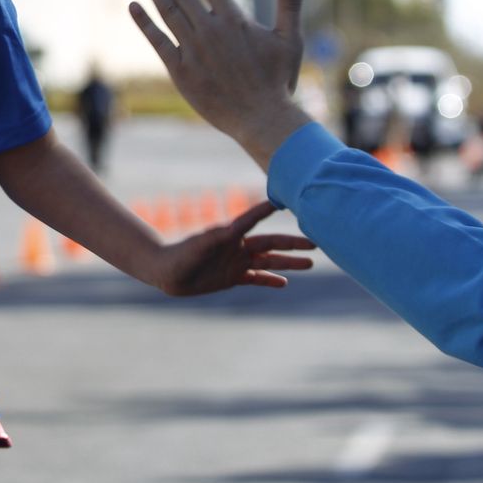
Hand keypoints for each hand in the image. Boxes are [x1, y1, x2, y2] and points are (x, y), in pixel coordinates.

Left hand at [129, 0, 312, 169]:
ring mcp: (193, 50)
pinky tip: (133, 6)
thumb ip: (289, 4)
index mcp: (235, 20)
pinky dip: (145, 23)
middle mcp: (210, 30)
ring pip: (166, 11)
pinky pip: (158, 41)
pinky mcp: (180, 71)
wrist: (262, 119)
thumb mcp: (289, 39)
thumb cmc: (278, 80)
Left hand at [153, 201, 315, 295]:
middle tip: (315, 242)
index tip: (285, 200)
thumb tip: (231, 230)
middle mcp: (237, 247)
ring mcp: (237, 262)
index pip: (253, 220)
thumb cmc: (179, 255)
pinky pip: (256, 279)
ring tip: (310, 263)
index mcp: (230, 235)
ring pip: (269, 262)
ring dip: (288, 263)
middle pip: (270, 244)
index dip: (267, 210)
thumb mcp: (197, 246)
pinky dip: (270, 281)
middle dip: (292, 243)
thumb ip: (213, 238)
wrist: (167, 272)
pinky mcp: (233, 277)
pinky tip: (285, 283)